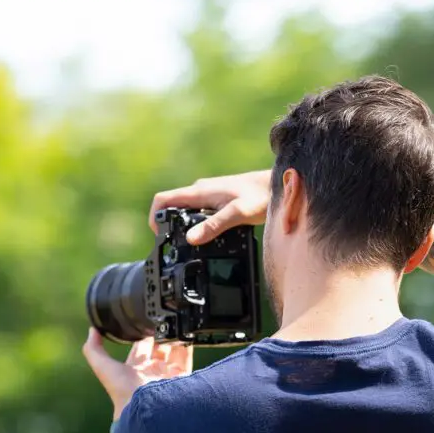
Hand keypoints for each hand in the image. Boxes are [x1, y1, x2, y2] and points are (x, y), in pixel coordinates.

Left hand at [82, 328, 193, 419]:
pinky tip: (185, 333)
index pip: (141, 346)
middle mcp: (153, 371)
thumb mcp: (103, 366)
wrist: (145, 408)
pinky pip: (187, 358)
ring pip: (174, 351)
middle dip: (160, 334)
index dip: (142, 334)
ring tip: (174, 323)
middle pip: (159, 348)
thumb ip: (94, 349)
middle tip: (162, 320)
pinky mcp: (182, 378)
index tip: (144, 321)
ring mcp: (168, 374)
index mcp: (135, 369)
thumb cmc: (122, 390)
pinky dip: (187, 346)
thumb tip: (92, 329)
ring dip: (173, 337)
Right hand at [148, 170, 270, 243]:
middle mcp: (201, 192)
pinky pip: (200, 213)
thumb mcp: (238, 213)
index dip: (154, 217)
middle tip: (174, 248)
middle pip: (173, 208)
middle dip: (168, 226)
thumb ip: (215, 225)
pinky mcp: (219, 202)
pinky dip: (198, 226)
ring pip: (187, 211)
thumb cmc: (261, 195)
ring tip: (190, 247)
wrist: (280, 184)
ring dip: (183, 227)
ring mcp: (210, 196)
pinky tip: (209, 239)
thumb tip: (191, 239)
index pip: (163, 200)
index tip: (158, 237)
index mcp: (200, 192)